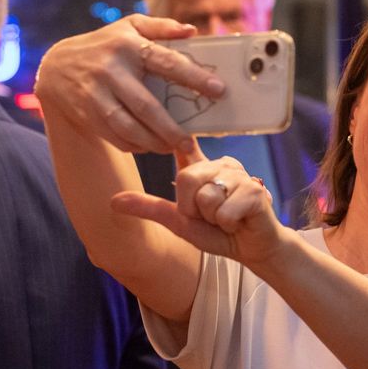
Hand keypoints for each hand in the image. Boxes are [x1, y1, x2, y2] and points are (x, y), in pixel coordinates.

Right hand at [34, 14, 222, 152]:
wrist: (56, 67)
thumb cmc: (105, 46)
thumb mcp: (129, 27)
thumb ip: (162, 27)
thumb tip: (192, 31)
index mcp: (128, 46)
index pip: (166, 62)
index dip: (193, 76)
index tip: (218, 90)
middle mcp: (110, 70)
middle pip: (146, 106)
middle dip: (171, 128)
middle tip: (189, 141)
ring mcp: (96, 95)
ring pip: (128, 127)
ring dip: (153, 142)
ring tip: (172, 146)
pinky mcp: (87, 114)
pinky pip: (115, 137)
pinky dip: (135, 145)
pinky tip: (150, 146)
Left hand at [110, 139, 287, 267]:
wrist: (253, 250)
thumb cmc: (218, 233)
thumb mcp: (179, 221)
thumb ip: (150, 208)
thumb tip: (113, 201)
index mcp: (204, 167)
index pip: (182, 152)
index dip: (175, 139)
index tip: (163, 118)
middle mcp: (221, 165)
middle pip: (187, 178)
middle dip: (193, 208)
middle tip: (212, 216)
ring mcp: (240, 175)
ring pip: (206, 197)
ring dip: (213, 218)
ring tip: (228, 218)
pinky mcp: (254, 190)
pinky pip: (224, 211)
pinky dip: (228, 224)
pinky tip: (241, 221)